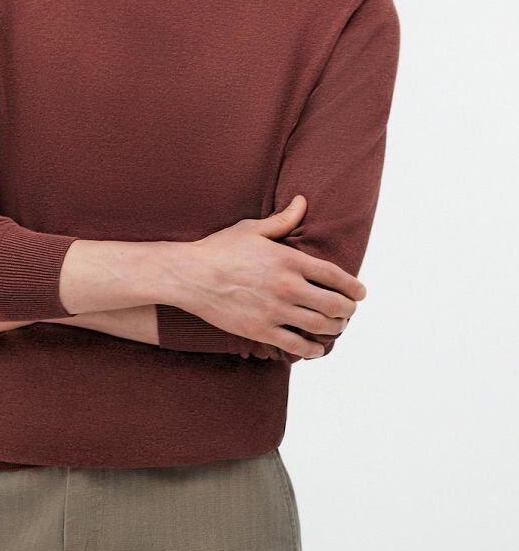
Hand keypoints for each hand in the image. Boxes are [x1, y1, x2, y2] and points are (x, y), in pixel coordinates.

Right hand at [184, 195, 361, 359]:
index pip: (335, 276)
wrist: (190, 276)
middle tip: (349, 311)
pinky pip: (297, 346)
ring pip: (320, 326)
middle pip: (334, 305)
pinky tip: (317, 347)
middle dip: (348, 310)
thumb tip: (302, 201)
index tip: (360, 293)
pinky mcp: (261, 330)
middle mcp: (287, 286)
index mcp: (289, 260)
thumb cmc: (219, 249)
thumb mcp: (252, 229)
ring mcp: (275, 311)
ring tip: (336, 326)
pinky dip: (313, 349)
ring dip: (335, 328)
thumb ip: (283, 220)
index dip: (354, 287)